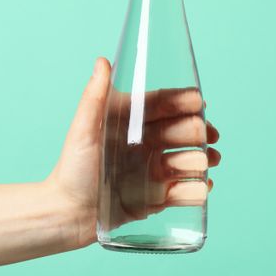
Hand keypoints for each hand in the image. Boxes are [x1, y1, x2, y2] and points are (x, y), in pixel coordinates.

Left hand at [48, 58, 220, 247]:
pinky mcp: (157, 198)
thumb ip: (94, 97)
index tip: (199, 102)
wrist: (67, 214)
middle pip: (181, 132)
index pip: (162, 106)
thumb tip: (102, 61)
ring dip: (201, 160)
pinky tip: (202, 186)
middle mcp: (145, 144)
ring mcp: (153, 171)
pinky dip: (197, 189)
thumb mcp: (83, 131)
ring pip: (187, 161)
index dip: (182, 102)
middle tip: (208, 135)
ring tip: (208, 162)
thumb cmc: (71, 169)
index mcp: (130, 123)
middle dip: (198, 132)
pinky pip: (184, 191)